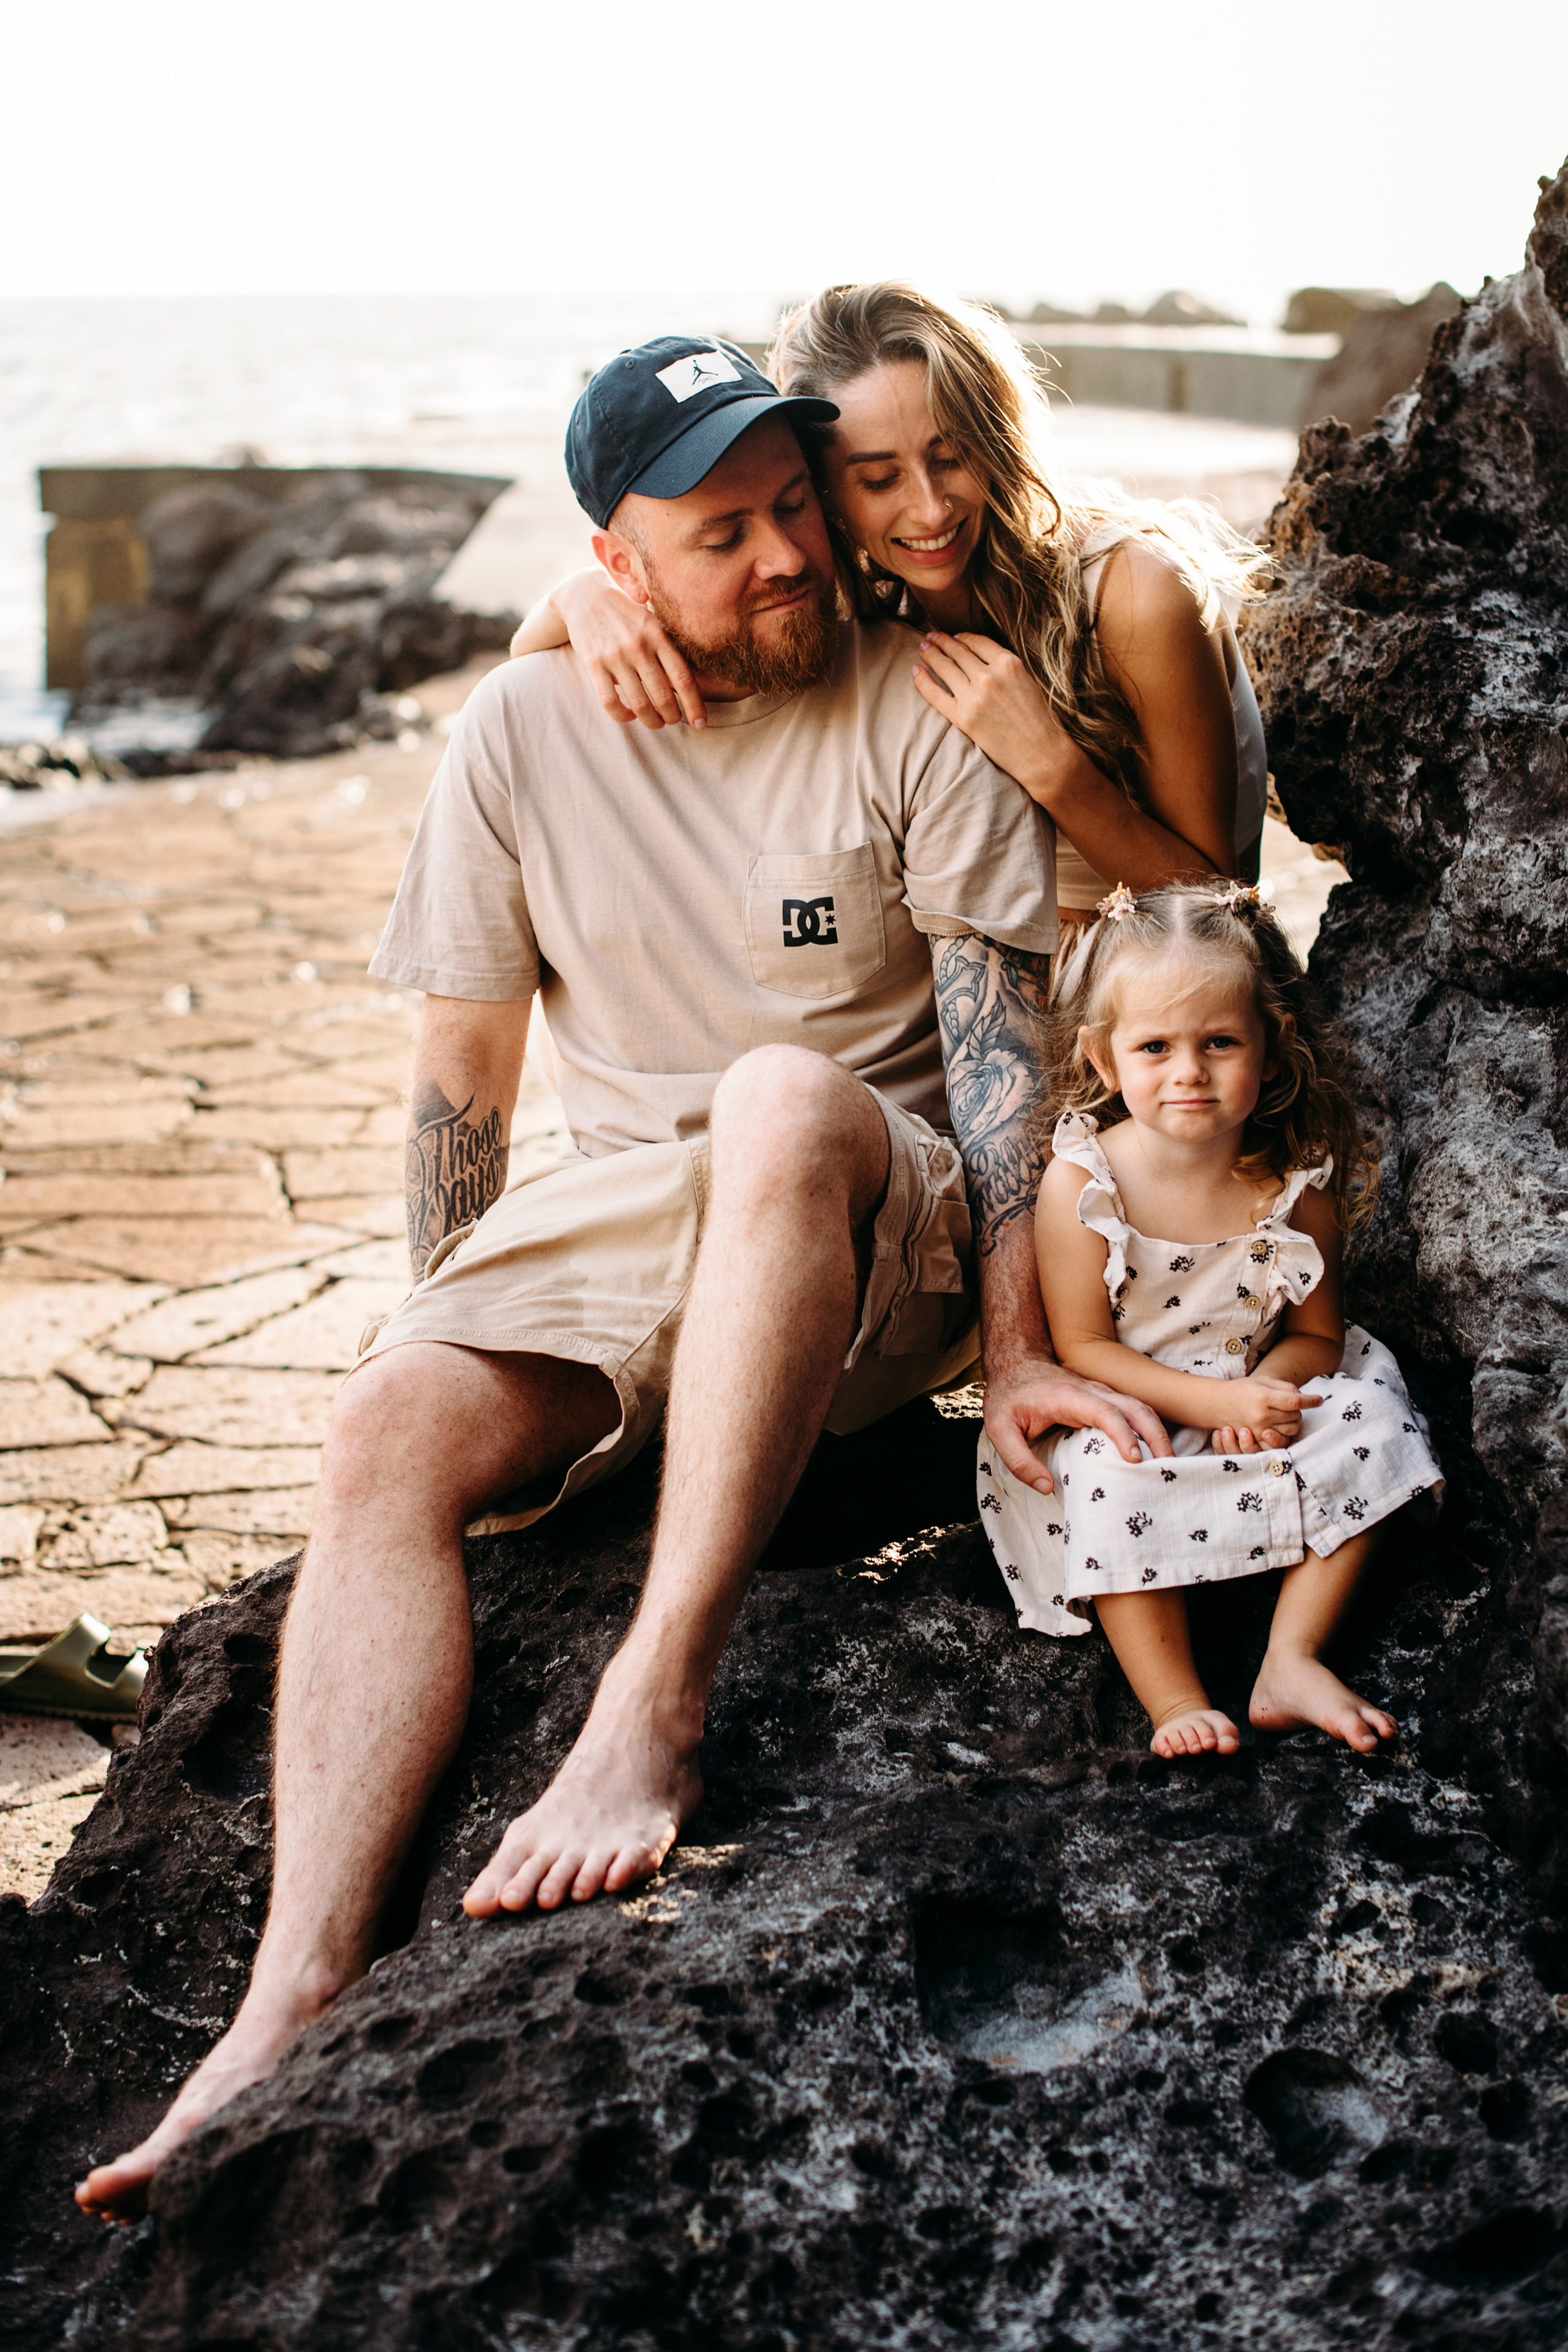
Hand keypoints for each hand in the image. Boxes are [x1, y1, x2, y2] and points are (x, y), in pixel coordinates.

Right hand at [555, 569, 705, 730]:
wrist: (584, 593)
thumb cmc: (625, 613)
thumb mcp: (651, 622)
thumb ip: (667, 649)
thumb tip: (688, 686)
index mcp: (658, 635)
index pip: (683, 679)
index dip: (695, 706)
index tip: (701, 724)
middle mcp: (638, 646)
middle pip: (664, 697)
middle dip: (672, 717)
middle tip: (672, 721)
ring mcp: (615, 655)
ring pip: (639, 704)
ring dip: (651, 721)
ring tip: (655, 722)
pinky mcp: (593, 664)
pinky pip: (610, 702)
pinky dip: (623, 716)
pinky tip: (630, 714)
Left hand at [911, 631, 1079, 803]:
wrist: (1041, 753)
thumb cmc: (1039, 718)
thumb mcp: (1027, 679)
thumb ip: (1004, 665)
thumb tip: (979, 655)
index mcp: (1009, 663)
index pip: (977, 641)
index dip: (962, 637)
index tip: (954, 636)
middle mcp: (989, 676)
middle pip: (958, 651)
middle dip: (941, 641)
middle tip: (930, 636)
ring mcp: (974, 697)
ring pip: (945, 667)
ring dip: (930, 654)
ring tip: (922, 647)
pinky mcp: (963, 718)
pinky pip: (935, 694)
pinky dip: (922, 680)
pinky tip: (915, 670)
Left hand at [983, 1353, 1173, 1496]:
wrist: (1015, 1362)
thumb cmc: (1008, 1397)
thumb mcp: (999, 1430)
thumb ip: (1019, 1461)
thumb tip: (1047, 1488)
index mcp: (1068, 1397)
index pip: (1105, 1412)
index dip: (1123, 1435)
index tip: (1135, 1460)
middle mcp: (1091, 1391)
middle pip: (1134, 1407)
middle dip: (1155, 1434)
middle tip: (1168, 1466)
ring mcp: (1101, 1392)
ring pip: (1139, 1406)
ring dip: (1157, 1432)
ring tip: (1169, 1463)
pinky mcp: (1105, 1398)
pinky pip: (1134, 1411)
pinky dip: (1150, 1428)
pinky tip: (1155, 1452)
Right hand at [1209, 1376, 1322, 1454]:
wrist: (1218, 1404)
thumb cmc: (1243, 1389)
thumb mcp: (1263, 1381)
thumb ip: (1285, 1386)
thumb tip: (1304, 1396)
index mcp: (1263, 1397)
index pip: (1295, 1401)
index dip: (1310, 1400)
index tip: (1319, 1400)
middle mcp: (1261, 1415)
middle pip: (1296, 1416)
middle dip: (1299, 1410)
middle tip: (1293, 1405)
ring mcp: (1258, 1430)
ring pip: (1291, 1430)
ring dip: (1294, 1422)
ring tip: (1286, 1414)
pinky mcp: (1256, 1440)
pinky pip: (1281, 1441)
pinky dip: (1286, 1434)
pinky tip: (1283, 1426)